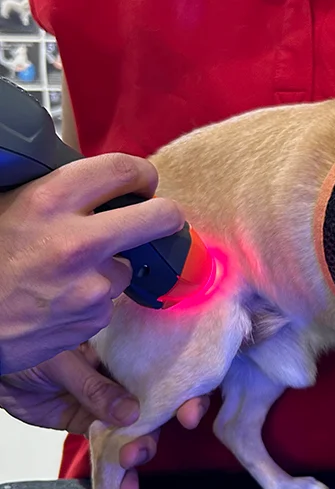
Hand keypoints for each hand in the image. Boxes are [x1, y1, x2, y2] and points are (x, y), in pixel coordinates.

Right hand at [0, 154, 184, 374]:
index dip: (141, 174)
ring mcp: (91, 284)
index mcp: (51, 200)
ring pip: (128, 265)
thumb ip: (56, 189)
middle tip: (160, 217)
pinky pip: (108, 300)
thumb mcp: (9, 203)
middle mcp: (77, 242)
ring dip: (110, 266)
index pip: (123, 170)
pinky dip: (93, 298)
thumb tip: (97, 182)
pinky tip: (60, 296)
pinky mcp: (94, 318)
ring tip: (68, 270)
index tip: (143, 181)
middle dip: (165, 215)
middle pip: (159, 217)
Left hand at [0, 345, 209, 488]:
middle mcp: (124, 376)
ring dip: (140, 451)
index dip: (185, 387)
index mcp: (125, 350)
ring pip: (138, 429)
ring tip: (129, 465)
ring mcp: (109, 403)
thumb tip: (132, 413)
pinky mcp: (91, 426)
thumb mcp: (63, 362)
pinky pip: (110, 447)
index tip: (190, 411)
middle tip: (147, 447)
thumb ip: (96, 387)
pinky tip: (122, 486)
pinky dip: (117, 469)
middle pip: (159, 402)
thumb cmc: (29, 350)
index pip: (165, 366)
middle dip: (163, 428)